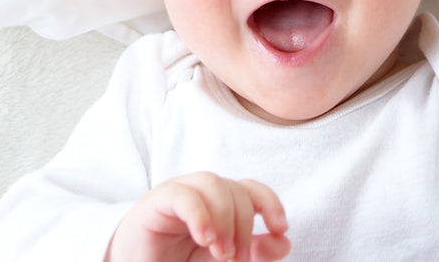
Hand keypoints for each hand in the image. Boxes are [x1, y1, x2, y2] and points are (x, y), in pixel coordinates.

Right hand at [106, 172, 289, 261]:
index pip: (251, 188)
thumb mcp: (223, 259)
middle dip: (243, 226)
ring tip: (221, 253)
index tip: (280, 229)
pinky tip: (204, 238)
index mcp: (220, 203)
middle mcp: (201, 192)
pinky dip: (199, 214)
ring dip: (225, 220)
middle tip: (235, 258)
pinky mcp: (156, 202)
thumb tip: (282, 241)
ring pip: (213, 184)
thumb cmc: (178, 261)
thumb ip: (254, 252)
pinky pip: (182, 195)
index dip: (270, 203)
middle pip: (236, 189)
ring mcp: (179, 192)